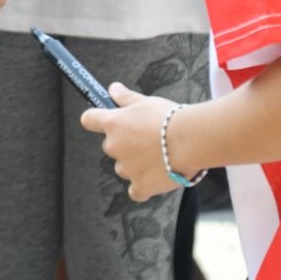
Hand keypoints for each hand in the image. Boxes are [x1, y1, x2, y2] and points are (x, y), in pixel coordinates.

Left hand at [79, 84, 184, 201]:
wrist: (191, 141)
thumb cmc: (170, 119)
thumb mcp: (146, 101)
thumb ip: (125, 97)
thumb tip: (113, 89)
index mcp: (113, 123)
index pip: (89, 119)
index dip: (96, 119)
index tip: (103, 120)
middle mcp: (114, 146)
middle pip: (111, 146)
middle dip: (125, 144)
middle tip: (147, 140)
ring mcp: (126, 168)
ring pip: (123, 167)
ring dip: (135, 165)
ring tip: (158, 158)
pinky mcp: (140, 186)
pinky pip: (135, 191)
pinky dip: (143, 187)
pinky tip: (156, 178)